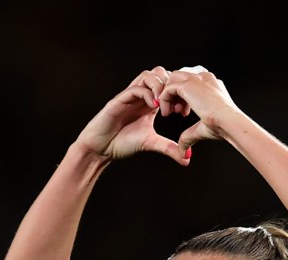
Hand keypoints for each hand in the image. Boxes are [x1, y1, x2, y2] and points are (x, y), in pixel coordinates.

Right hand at [75, 67, 189, 164]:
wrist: (101, 148)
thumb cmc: (122, 143)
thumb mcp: (151, 143)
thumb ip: (168, 148)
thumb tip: (186, 159)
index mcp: (150, 102)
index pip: (168, 84)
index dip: (178, 94)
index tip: (184, 111)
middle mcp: (141, 95)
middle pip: (160, 73)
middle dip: (171, 87)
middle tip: (176, 107)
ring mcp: (130, 96)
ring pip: (148, 75)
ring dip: (160, 87)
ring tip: (164, 105)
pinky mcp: (119, 100)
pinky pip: (135, 88)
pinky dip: (147, 94)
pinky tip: (154, 107)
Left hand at [158, 66, 239, 151]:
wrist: (229, 122)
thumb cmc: (223, 126)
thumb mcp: (203, 128)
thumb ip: (190, 135)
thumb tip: (184, 151)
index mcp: (212, 85)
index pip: (191, 82)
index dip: (183, 96)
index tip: (182, 112)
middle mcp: (204, 78)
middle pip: (180, 77)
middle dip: (174, 93)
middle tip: (174, 111)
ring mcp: (197, 79)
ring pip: (173, 79)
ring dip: (168, 95)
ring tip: (169, 112)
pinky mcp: (188, 85)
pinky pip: (169, 87)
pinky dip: (164, 99)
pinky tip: (167, 113)